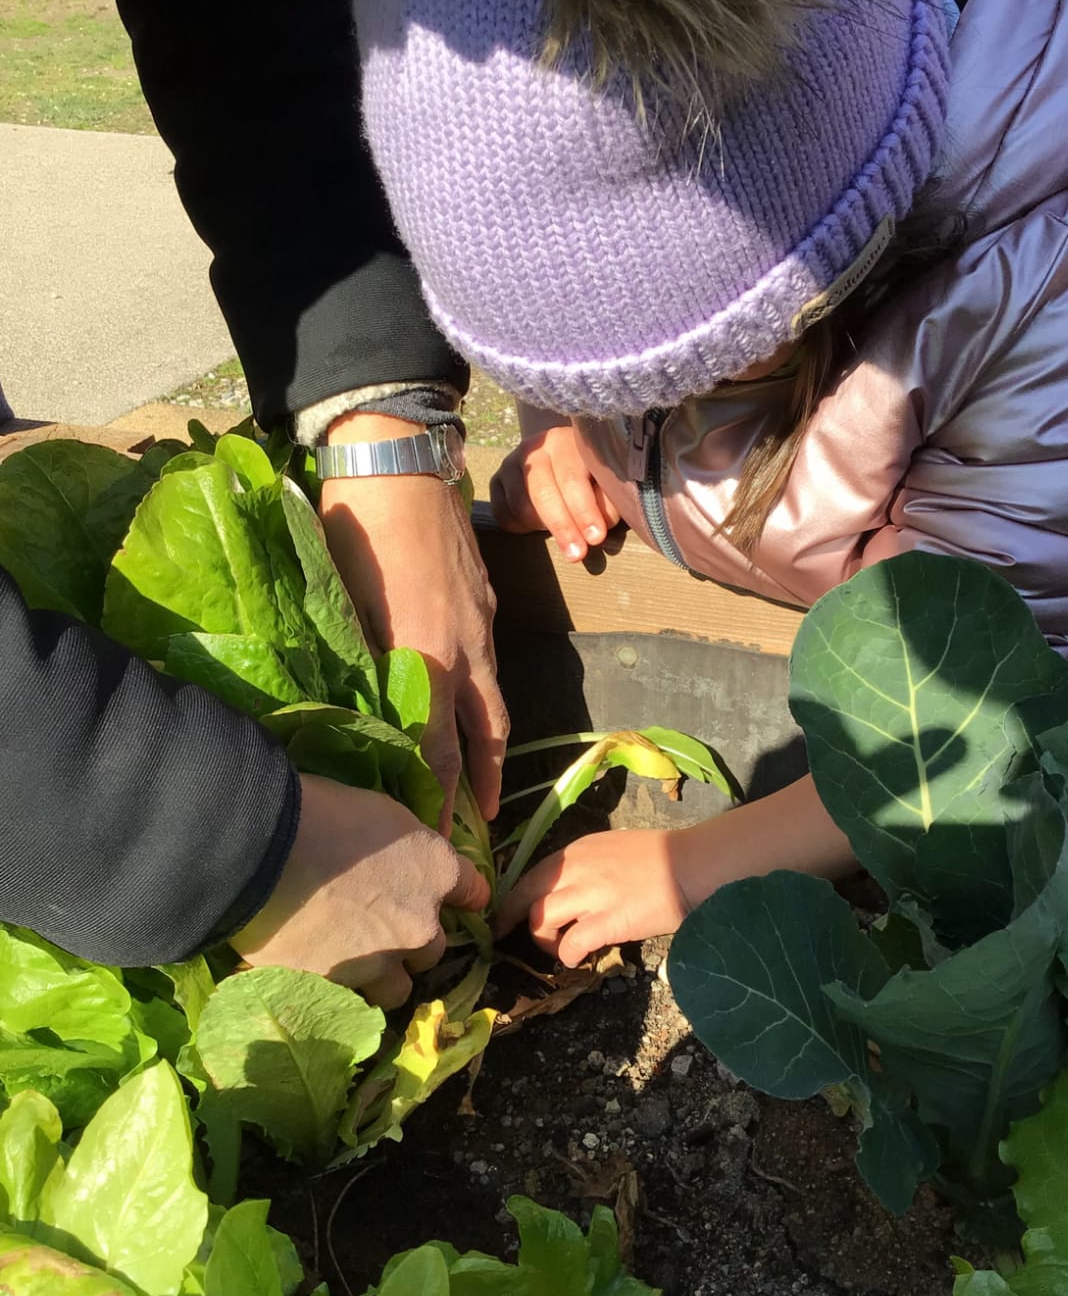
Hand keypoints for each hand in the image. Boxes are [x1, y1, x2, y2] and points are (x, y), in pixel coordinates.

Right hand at [233, 773, 489, 1008]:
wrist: (259, 851)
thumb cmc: (321, 812)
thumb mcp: (379, 810)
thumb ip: (403, 846)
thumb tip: (398, 856)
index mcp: (436, 871)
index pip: (473, 891)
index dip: (464, 895)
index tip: (460, 898)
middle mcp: (419, 925)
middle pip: (433, 948)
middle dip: (413, 939)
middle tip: (382, 924)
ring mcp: (378, 963)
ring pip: (396, 987)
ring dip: (383, 975)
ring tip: (353, 960)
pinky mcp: (337, 987)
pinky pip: (346, 999)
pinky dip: (337, 986)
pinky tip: (316, 968)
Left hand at [319, 412, 508, 828]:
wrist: (398, 460)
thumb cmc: (355, 529)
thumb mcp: (344, 605)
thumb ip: (358, 663)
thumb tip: (356, 709)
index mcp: (425, 657)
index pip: (437, 748)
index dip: (437, 797)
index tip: (435, 835)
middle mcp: (465, 649)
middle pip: (486, 732)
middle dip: (484, 781)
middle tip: (482, 820)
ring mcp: (482, 621)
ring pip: (494, 694)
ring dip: (489, 738)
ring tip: (481, 768)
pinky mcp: (485, 596)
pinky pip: (490, 657)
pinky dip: (483, 687)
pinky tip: (467, 687)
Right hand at [490, 427, 621, 561]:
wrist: (561, 459)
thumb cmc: (591, 474)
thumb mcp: (606, 481)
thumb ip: (608, 499)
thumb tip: (603, 521)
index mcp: (566, 442)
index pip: (571, 479)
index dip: (584, 511)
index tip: (595, 538)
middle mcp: (535, 448)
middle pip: (542, 493)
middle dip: (562, 527)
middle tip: (577, 553)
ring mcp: (510, 463)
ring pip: (520, 506)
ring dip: (543, 528)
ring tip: (564, 537)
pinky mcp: (496, 481)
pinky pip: (503, 514)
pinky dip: (521, 528)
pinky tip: (539, 529)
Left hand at [495, 776, 859, 965]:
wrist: (695, 864)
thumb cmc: (666, 857)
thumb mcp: (616, 849)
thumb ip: (589, 866)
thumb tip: (575, 890)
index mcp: (577, 849)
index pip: (531, 872)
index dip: (515, 895)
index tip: (510, 910)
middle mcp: (574, 868)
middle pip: (522, 895)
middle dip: (508, 918)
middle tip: (503, 936)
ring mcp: (588, 895)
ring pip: (539, 921)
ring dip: (542, 941)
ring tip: (555, 950)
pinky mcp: (604, 922)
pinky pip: (568, 946)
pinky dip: (567, 957)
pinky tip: (579, 960)